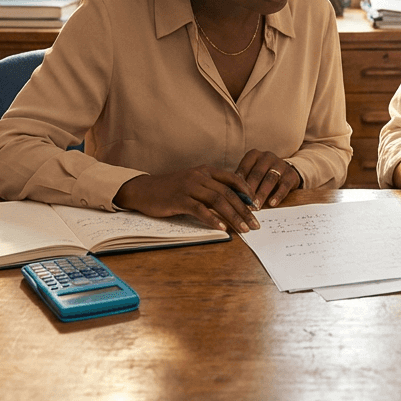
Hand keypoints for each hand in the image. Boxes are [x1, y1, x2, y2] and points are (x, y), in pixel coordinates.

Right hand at [114, 167, 257, 232]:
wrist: (143, 190)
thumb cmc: (170, 189)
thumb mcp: (193, 183)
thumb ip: (210, 188)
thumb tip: (232, 203)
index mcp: (205, 171)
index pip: (232, 179)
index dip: (247, 192)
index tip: (257, 206)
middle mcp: (199, 176)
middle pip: (228, 193)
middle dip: (245, 210)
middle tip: (255, 223)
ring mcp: (189, 187)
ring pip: (218, 201)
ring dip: (233, 216)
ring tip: (244, 229)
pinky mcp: (179, 199)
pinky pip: (200, 210)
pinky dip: (213, 219)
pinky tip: (222, 229)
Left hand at [236, 149, 300, 207]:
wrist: (286, 172)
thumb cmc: (261, 176)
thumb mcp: (251, 174)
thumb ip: (241, 182)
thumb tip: (229, 196)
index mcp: (254, 155)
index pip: (244, 168)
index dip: (238, 183)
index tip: (233, 197)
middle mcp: (267, 157)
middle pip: (257, 174)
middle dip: (250, 190)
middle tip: (244, 204)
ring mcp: (280, 164)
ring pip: (270, 179)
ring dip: (262, 194)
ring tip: (256, 206)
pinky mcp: (291, 174)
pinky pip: (284, 185)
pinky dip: (278, 195)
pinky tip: (272, 204)